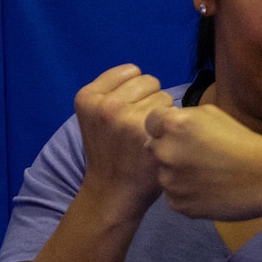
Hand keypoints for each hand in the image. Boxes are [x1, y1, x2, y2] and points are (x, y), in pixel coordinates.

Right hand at [74, 65, 172, 218]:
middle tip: (138, 126)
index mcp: (87, 96)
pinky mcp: (148, 133)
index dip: (135, 91)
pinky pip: (174, 114)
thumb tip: (145, 77)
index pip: (131, 71)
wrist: (113, 190)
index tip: (128, 111)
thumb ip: (114, 91)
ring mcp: (127, 119)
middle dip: (149, 100)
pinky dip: (173, 126)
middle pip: (149, 81)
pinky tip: (160, 141)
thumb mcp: (96, 116)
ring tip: (149, 134)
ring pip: (164, 97)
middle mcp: (105, 105)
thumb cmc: (111, 150)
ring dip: (163, 113)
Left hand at [144, 102, 261, 220]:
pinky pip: (175, 196)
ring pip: (164, 174)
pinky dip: (187, 193)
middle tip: (198, 156)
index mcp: (173, 125)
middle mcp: (166, 152)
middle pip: (154, 148)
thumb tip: (164, 129)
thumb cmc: (244, 140)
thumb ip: (182, 117)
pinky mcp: (178, 204)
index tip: (185, 135)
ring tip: (207, 175)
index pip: (151, 122)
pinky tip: (209, 190)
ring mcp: (170, 181)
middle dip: (171, 150)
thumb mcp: (212, 114)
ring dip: (178, 174)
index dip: (167, 128)